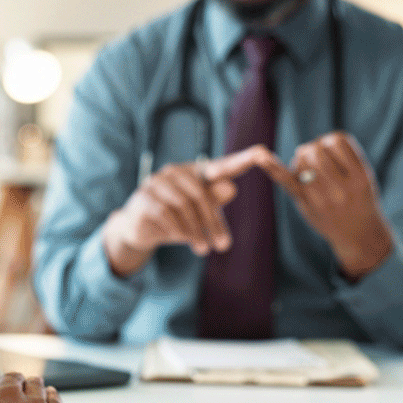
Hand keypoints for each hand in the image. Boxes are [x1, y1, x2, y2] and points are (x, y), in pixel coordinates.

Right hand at [102, 147, 262, 276]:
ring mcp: (157, 183)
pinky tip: (184, 241)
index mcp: (194, 172)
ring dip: (197, 231)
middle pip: (201, 194)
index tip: (262, 152)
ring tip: (204, 250)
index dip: (242, 159)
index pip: (222, 166)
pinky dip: (178, 230)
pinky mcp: (144, 197)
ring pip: (184, 206)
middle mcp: (175, 172)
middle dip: (214, 222)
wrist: (139, 229)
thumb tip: (231, 187)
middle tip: (224, 246)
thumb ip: (214, 202)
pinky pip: (166, 213)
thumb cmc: (176, 218)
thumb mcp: (199, 214)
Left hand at [245, 132, 393, 279]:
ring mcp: (323, 199)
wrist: (359, 236)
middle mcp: (342, 189)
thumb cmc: (361, 199)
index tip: (333, 150)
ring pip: (301, 161)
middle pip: (315, 151)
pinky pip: (288, 183)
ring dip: (302, 158)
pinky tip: (262, 158)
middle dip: (313, 149)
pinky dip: (274, 169)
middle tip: (318, 159)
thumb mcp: (365, 176)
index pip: (337, 140)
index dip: (330, 140)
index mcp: (361, 177)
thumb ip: (344, 157)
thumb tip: (306, 147)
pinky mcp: (306, 206)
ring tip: (310, 167)